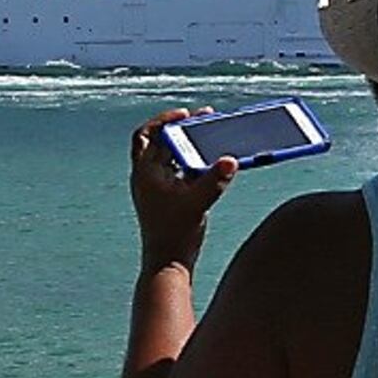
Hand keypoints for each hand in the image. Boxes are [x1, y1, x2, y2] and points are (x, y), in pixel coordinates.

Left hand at [130, 109, 236, 269]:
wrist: (167, 263)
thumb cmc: (174, 234)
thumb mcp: (197, 203)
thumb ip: (215, 180)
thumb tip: (232, 160)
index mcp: (146, 172)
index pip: (149, 135)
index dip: (166, 120)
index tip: (187, 114)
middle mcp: (148, 176)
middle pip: (161, 141)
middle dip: (181, 128)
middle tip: (203, 118)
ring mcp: (157, 187)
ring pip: (170, 155)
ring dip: (188, 144)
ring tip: (209, 136)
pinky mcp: (168, 197)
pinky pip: (179, 170)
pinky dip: (192, 161)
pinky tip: (210, 162)